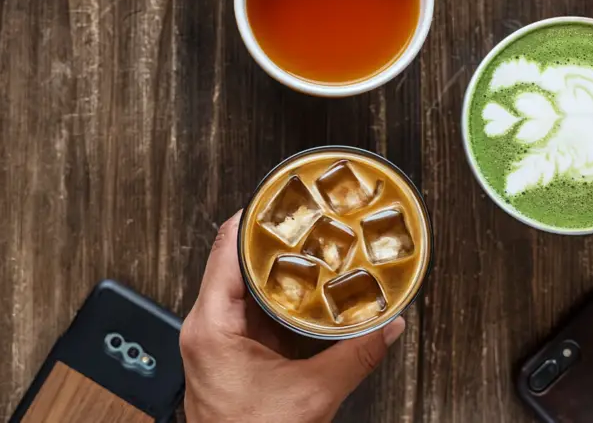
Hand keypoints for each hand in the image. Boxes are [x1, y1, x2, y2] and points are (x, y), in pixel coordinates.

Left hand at [181, 212, 405, 422]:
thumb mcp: (313, 395)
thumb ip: (355, 355)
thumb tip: (388, 326)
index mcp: (210, 326)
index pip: (226, 249)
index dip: (256, 218)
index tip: (283, 199)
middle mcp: (204, 326)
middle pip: (235, 262)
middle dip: (275, 240)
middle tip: (309, 221)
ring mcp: (214, 339)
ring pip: (243, 286)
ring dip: (278, 268)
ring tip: (313, 248)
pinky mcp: (226, 353)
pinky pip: (251, 311)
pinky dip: (278, 298)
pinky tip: (307, 292)